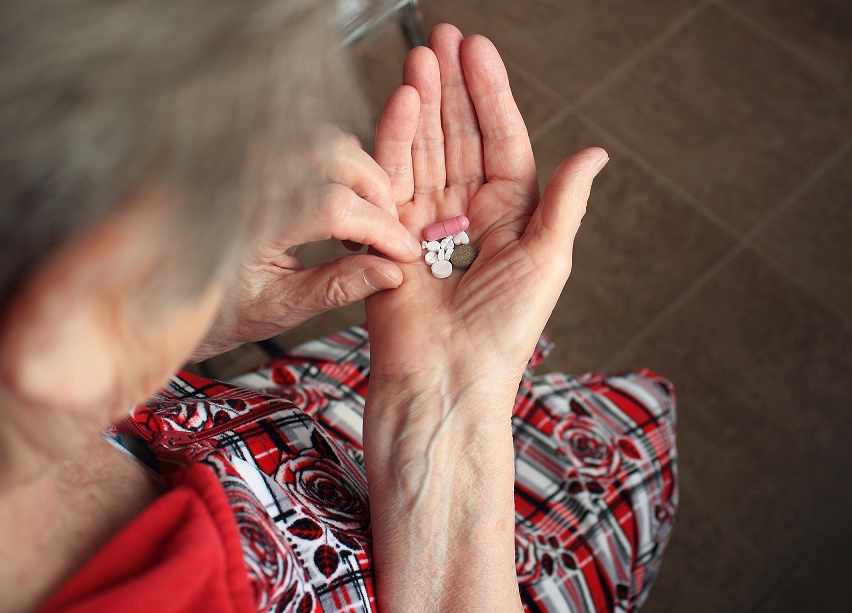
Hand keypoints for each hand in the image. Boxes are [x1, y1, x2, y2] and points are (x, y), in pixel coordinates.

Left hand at [191, 129, 419, 360]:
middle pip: (333, 156)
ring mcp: (244, 161)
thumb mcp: (278, 309)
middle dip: (376, 191)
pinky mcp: (246, 154)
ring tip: (367, 219)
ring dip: (358, 173)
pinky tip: (341, 201)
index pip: (332, 207)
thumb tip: (392, 272)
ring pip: (322, 140)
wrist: (160, 295)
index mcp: (249, 221)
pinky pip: (303, 140)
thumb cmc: (216, 309)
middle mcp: (244, 179)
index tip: (404, 252)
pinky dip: (334, 163)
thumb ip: (336, 288)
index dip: (379, 228)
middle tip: (391, 231)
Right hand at [362, 27, 606, 610]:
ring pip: (425, 149)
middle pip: (458, 137)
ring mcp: (425, 224)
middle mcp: (467, 216)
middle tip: (442, 38)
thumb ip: (562, 202)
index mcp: (510, 217)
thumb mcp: (546, 260)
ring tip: (420, 57)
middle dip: (451, 87)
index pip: (500, 141)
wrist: (446, 380)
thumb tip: (596, 154)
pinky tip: (401, 102)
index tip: (478, 51)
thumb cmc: (502, 333)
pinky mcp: (389, 236)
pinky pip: (392, 179)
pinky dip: (394, 140)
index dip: (490, 95)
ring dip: (423, 103)